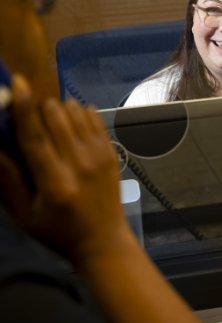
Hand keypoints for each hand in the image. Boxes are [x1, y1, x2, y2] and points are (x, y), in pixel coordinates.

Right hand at [1, 74, 129, 262]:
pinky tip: (72, 121)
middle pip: (57, 118)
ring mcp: (99, 157)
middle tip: (33, 115)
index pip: (36, 138)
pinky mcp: (111, 153)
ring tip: (52, 121)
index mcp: (54, 183)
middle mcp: (79, 166)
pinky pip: (94, 118)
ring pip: (77, 113)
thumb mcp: (24, 215)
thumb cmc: (57, 230)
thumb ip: (8, 182)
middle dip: (41, 108)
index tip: (18, 82)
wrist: (103, 241)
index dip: (25, 108)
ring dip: (60, 109)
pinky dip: (80, 112)